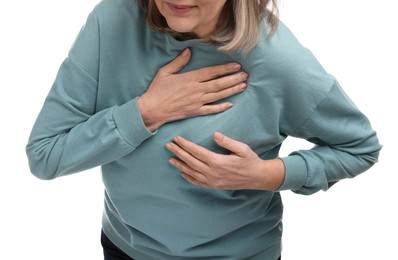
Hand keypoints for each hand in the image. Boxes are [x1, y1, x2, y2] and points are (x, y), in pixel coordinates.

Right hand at [137, 49, 247, 131]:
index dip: (225, 69)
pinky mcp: (195, 112)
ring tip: (243, 86)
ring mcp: (197, 102)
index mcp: (190, 78)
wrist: (152, 109)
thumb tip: (189, 51)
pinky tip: (230, 104)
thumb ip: (179, 62)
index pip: (212, 72)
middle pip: (219, 84)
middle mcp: (196, 90)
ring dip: (232, 91)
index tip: (236, 66)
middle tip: (246, 75)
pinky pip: (211, 110)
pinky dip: (221, 107)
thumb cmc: (157, 90)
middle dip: (234, 79)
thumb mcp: (165, 72)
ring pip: (218, 96)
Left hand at [165, 132, 284, 190]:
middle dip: (178, 152)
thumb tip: (215, 135)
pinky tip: (182, 172)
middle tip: (168, 146)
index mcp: (218, 162)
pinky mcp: (214, 186)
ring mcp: (212, 181)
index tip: (177, 139)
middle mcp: (212, 173)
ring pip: (192, 172)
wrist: (256, 178)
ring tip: (170, 159)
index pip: (197, 152)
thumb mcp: (242, 148)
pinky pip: (197, 182)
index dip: (185, 145)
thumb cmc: (250, 160)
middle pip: (191, 161)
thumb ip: (227, 142)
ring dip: (180, 165)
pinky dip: (188, 177)